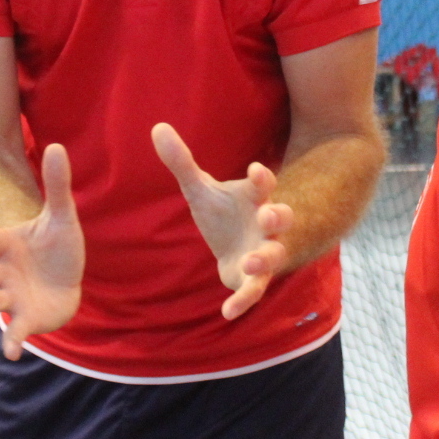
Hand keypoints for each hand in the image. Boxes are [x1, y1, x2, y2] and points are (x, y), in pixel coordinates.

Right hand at [0, 144, 83, 359]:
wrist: (69, 281)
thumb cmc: (59, 248)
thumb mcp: (63, 217)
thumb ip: (58, 186)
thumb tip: (59, 146)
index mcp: (8, 246)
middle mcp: (2, 272)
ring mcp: (10, 297)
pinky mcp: (24, 320)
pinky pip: (10, 334)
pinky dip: (10, 344)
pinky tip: (14, 352)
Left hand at [152, 122, 293, 320]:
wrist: (232, 247)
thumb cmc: (222, 211)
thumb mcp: (199, 188)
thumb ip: (182, 161)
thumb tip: (156, 127)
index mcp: (255, 197)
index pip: (264, 183)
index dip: (262, 178)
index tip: (255, 170)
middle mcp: (266, 225)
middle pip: (282, 217)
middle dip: (278, 215)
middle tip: (268, 215)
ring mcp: (264, 252)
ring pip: (274, 255)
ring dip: (265, 258)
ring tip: (251, 261)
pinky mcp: (255, 279)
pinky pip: (255, 291)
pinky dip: (243, 301)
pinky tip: (227, 312)